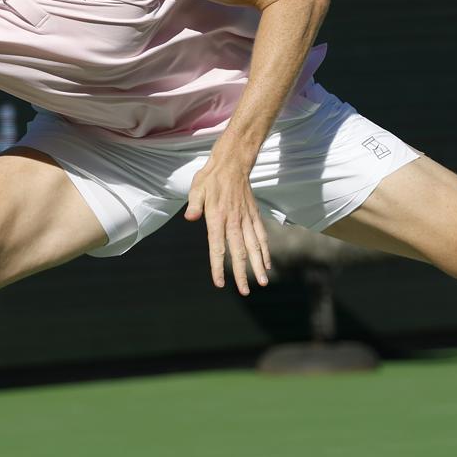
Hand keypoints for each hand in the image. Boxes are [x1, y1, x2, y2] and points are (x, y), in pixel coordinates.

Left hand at [182, 149, 271, 295]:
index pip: (218, 248)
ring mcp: (246, 219)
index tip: (220, 283)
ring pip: (254, 247)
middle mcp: (234, 221)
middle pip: (239, 252)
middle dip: (242, 274)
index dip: (218, 267)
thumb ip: (194, 205)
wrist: (232, 164)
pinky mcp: (254, 215)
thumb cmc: (211, 179)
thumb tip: (189, 217)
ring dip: (258, 266)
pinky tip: (267, 263)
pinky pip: (261, 236)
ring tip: (262, 282)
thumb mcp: (197, 189)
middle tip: (245, 291)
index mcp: (218, 218)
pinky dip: (265, 250)